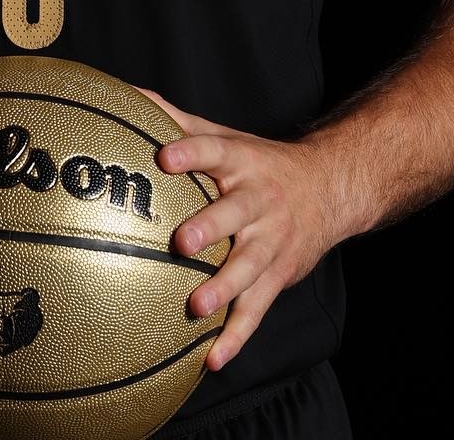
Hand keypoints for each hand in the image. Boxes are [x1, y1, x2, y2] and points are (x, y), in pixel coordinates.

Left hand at [130, 85, 338, 371]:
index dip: (190, 154)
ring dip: (224, 288)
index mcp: (241, 161)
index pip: (214, 151)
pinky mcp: (278, 276)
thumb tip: (125, 93)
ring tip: (197, 307)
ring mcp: (271, 241)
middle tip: (182, 243)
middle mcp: (259, 200)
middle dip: (210, 228)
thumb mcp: (224, 136)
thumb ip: (175, 119)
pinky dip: (236, 337)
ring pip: (249, 267)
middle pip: (235, 213)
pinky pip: (257, 310)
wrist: (328, 190)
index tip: (165, 156)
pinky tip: (211, 359)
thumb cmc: (258, 162)